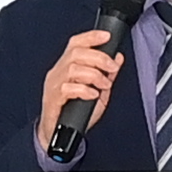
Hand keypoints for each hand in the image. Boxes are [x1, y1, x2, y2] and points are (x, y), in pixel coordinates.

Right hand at [39, 28, 123, 153]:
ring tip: (103, 85)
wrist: (56, 135)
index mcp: (67, 66)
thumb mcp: (97, 91)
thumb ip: (106, 75)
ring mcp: (54, 85)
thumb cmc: (74, 112)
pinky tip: (93, 95)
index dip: (91, 37)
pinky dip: (84, 90)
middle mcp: (58, 72)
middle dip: (99, 57)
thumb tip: (117, 58)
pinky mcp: (53, 99)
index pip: (76, 44)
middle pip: (76, 53)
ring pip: (73, 69)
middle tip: (112, 68)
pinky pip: (67, 89)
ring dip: (94, 75)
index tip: (107, 36)